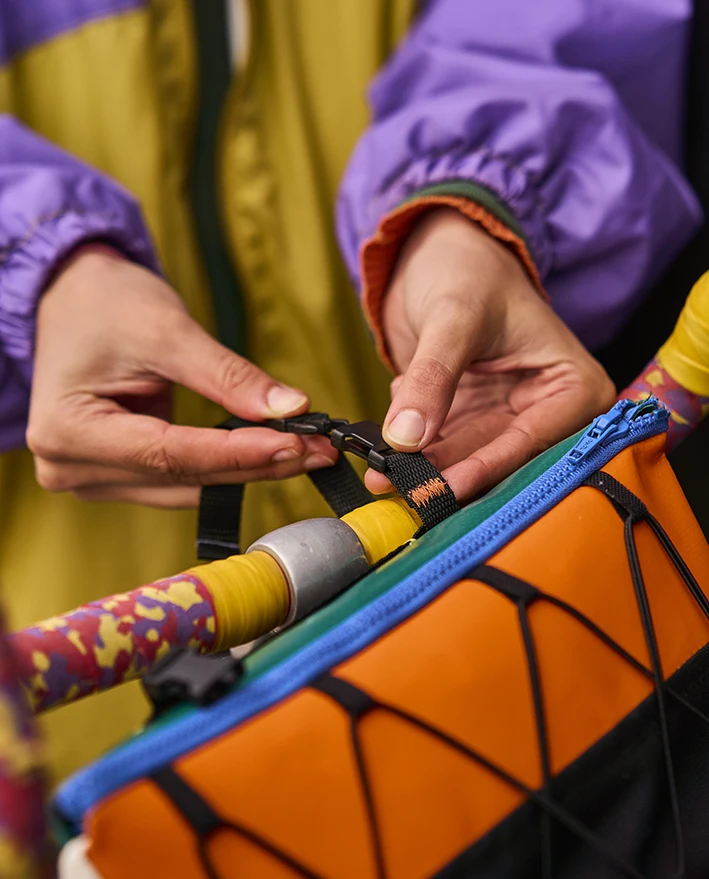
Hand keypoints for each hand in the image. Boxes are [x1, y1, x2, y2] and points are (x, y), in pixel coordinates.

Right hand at [28, 245, 335, 506]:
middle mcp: (70, 466)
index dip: (239, 452)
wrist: (71, 296)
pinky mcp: (114, 475)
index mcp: (68, 430)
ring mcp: (90, 477)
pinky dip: (223, 466)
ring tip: (303, 450)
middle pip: (181, 479)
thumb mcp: (169, 330)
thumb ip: (228, 376)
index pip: (169, 454)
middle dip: (254, 465)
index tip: (296, 443)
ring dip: (245, 470)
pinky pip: (178, 480)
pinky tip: (267, 451)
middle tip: (317, 450)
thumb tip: (292, 408)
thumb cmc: (106, 303)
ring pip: (185, 488)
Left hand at [366, 208, 614, 501]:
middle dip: (446, 476)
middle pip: (499, 460)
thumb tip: (406, 436)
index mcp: (573, 386)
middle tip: (401, 490)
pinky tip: (382, 462)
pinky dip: (413, 455)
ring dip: (422, 472)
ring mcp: (505, 419)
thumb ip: (433, 377)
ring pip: (466, 461)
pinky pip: (443, 449)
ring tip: (382, 478)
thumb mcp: (453, 317)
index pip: (531, 441)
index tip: (441, 490)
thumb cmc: (468, 268)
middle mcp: (547, 412)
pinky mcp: (470, 421)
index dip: (485, 467)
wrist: (442, 252)